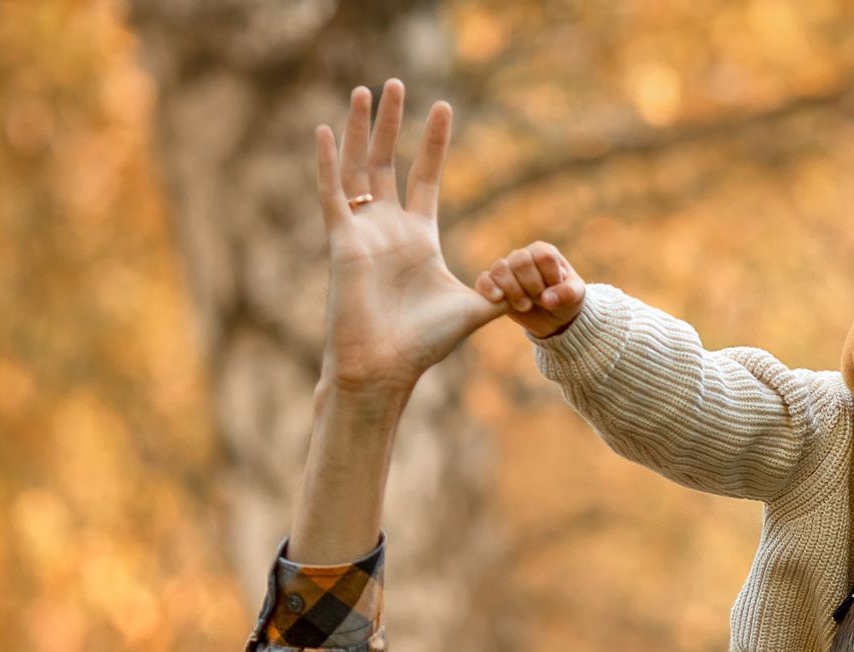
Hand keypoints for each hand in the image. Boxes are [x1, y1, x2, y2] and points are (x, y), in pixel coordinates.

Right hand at [311, 80, 500, 404]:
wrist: (388, 366)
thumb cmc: (425, 343)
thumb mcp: (473, 309)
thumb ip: (498, 293)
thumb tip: (529, 287)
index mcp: (418, 238)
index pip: (425, 176)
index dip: (433, 143)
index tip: (443, 107)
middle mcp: (388, 228)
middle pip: (388, 162)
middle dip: (394, 123)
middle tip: (398, 84)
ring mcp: (363, 232)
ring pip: (358, 168)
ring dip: (362, 129)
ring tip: (366, 90)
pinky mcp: (342, 243)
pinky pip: (329, 195)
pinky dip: (325, 163)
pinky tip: (323, 131)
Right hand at [476, 242, 588, 337]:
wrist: (552, 320)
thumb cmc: (566, 301)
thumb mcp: (576, 296)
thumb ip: (567, 293)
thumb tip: (546, 299)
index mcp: (544, 252)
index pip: (543, 256)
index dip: (550, 277)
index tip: (555, 290)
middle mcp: (523, 256)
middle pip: (521, 261)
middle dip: (533, 286)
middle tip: (540, 300)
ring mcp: (506, 269)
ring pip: (501, 269)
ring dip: (514, 290)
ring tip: (526, 306)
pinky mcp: (493, 285)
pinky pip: (484, 280)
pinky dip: (489, 288)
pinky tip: (498, 299)